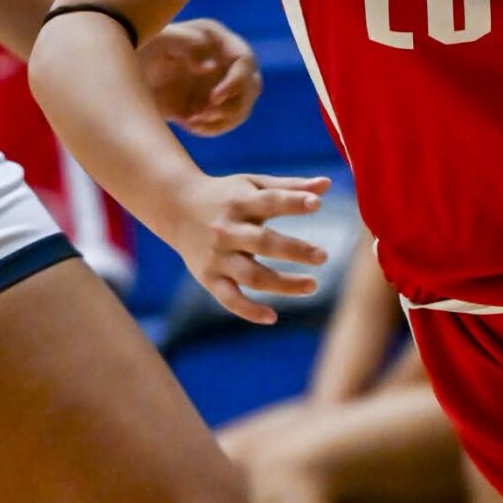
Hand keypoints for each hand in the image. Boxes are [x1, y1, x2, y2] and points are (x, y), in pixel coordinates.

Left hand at [140, 17, 262, 134]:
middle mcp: (222, 62)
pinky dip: (211, 128)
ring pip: (241, 108)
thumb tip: (210, 66)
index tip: (215, 98)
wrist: (118, 73)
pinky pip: (222, 123)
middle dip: (234, 104)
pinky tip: (190, 126)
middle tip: (207, 113)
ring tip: (195, 121)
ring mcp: (217, 85)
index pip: (244, 60)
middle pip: (250, 87)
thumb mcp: (159, 40)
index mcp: (216, 40)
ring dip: (224, 119)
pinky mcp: (206, 106)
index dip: (236, 81)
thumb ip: (184, 43)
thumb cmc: (139, 46)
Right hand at [172, 172, 331, 323]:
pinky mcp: (209, 278)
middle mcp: (227, 230)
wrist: (176, 207)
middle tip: (323, 256)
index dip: (293, 202)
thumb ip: (290, 187)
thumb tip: (327, 185)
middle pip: (263, 243)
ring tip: (312, 285)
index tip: (317, 204)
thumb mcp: (253, 184)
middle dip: (294, 250)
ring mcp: (217, 257)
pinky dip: (249, 311)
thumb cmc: (226, 195)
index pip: (269, 202)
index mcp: (239, 202)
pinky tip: (272, 317)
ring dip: (283, 284)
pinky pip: (229, 299)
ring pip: (251, 276)